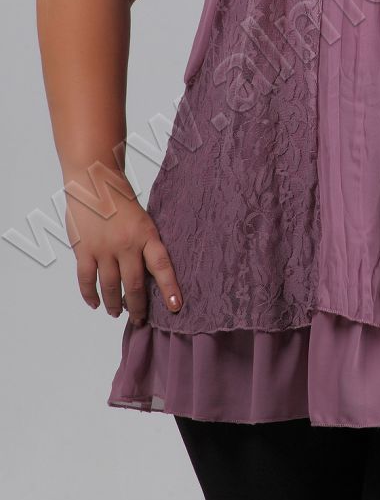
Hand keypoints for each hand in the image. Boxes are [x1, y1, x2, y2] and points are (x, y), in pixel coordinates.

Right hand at [63, 166, 182, 324]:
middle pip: (134, 284)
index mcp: (146, 234)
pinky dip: (90, 295)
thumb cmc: (121, 198)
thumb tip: (150, 272)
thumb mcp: (142, 218)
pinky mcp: (84, 249)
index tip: (175, 307)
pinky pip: (87, 280)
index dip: (169, 288)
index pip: (162, 266)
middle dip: (137, 306)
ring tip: (116, 313)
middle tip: (139, 320)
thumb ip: (144, 243)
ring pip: (110, 287)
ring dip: (114, 304)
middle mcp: (126, 244)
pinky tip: (95, 304)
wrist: (94, 179)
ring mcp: (103, 248)